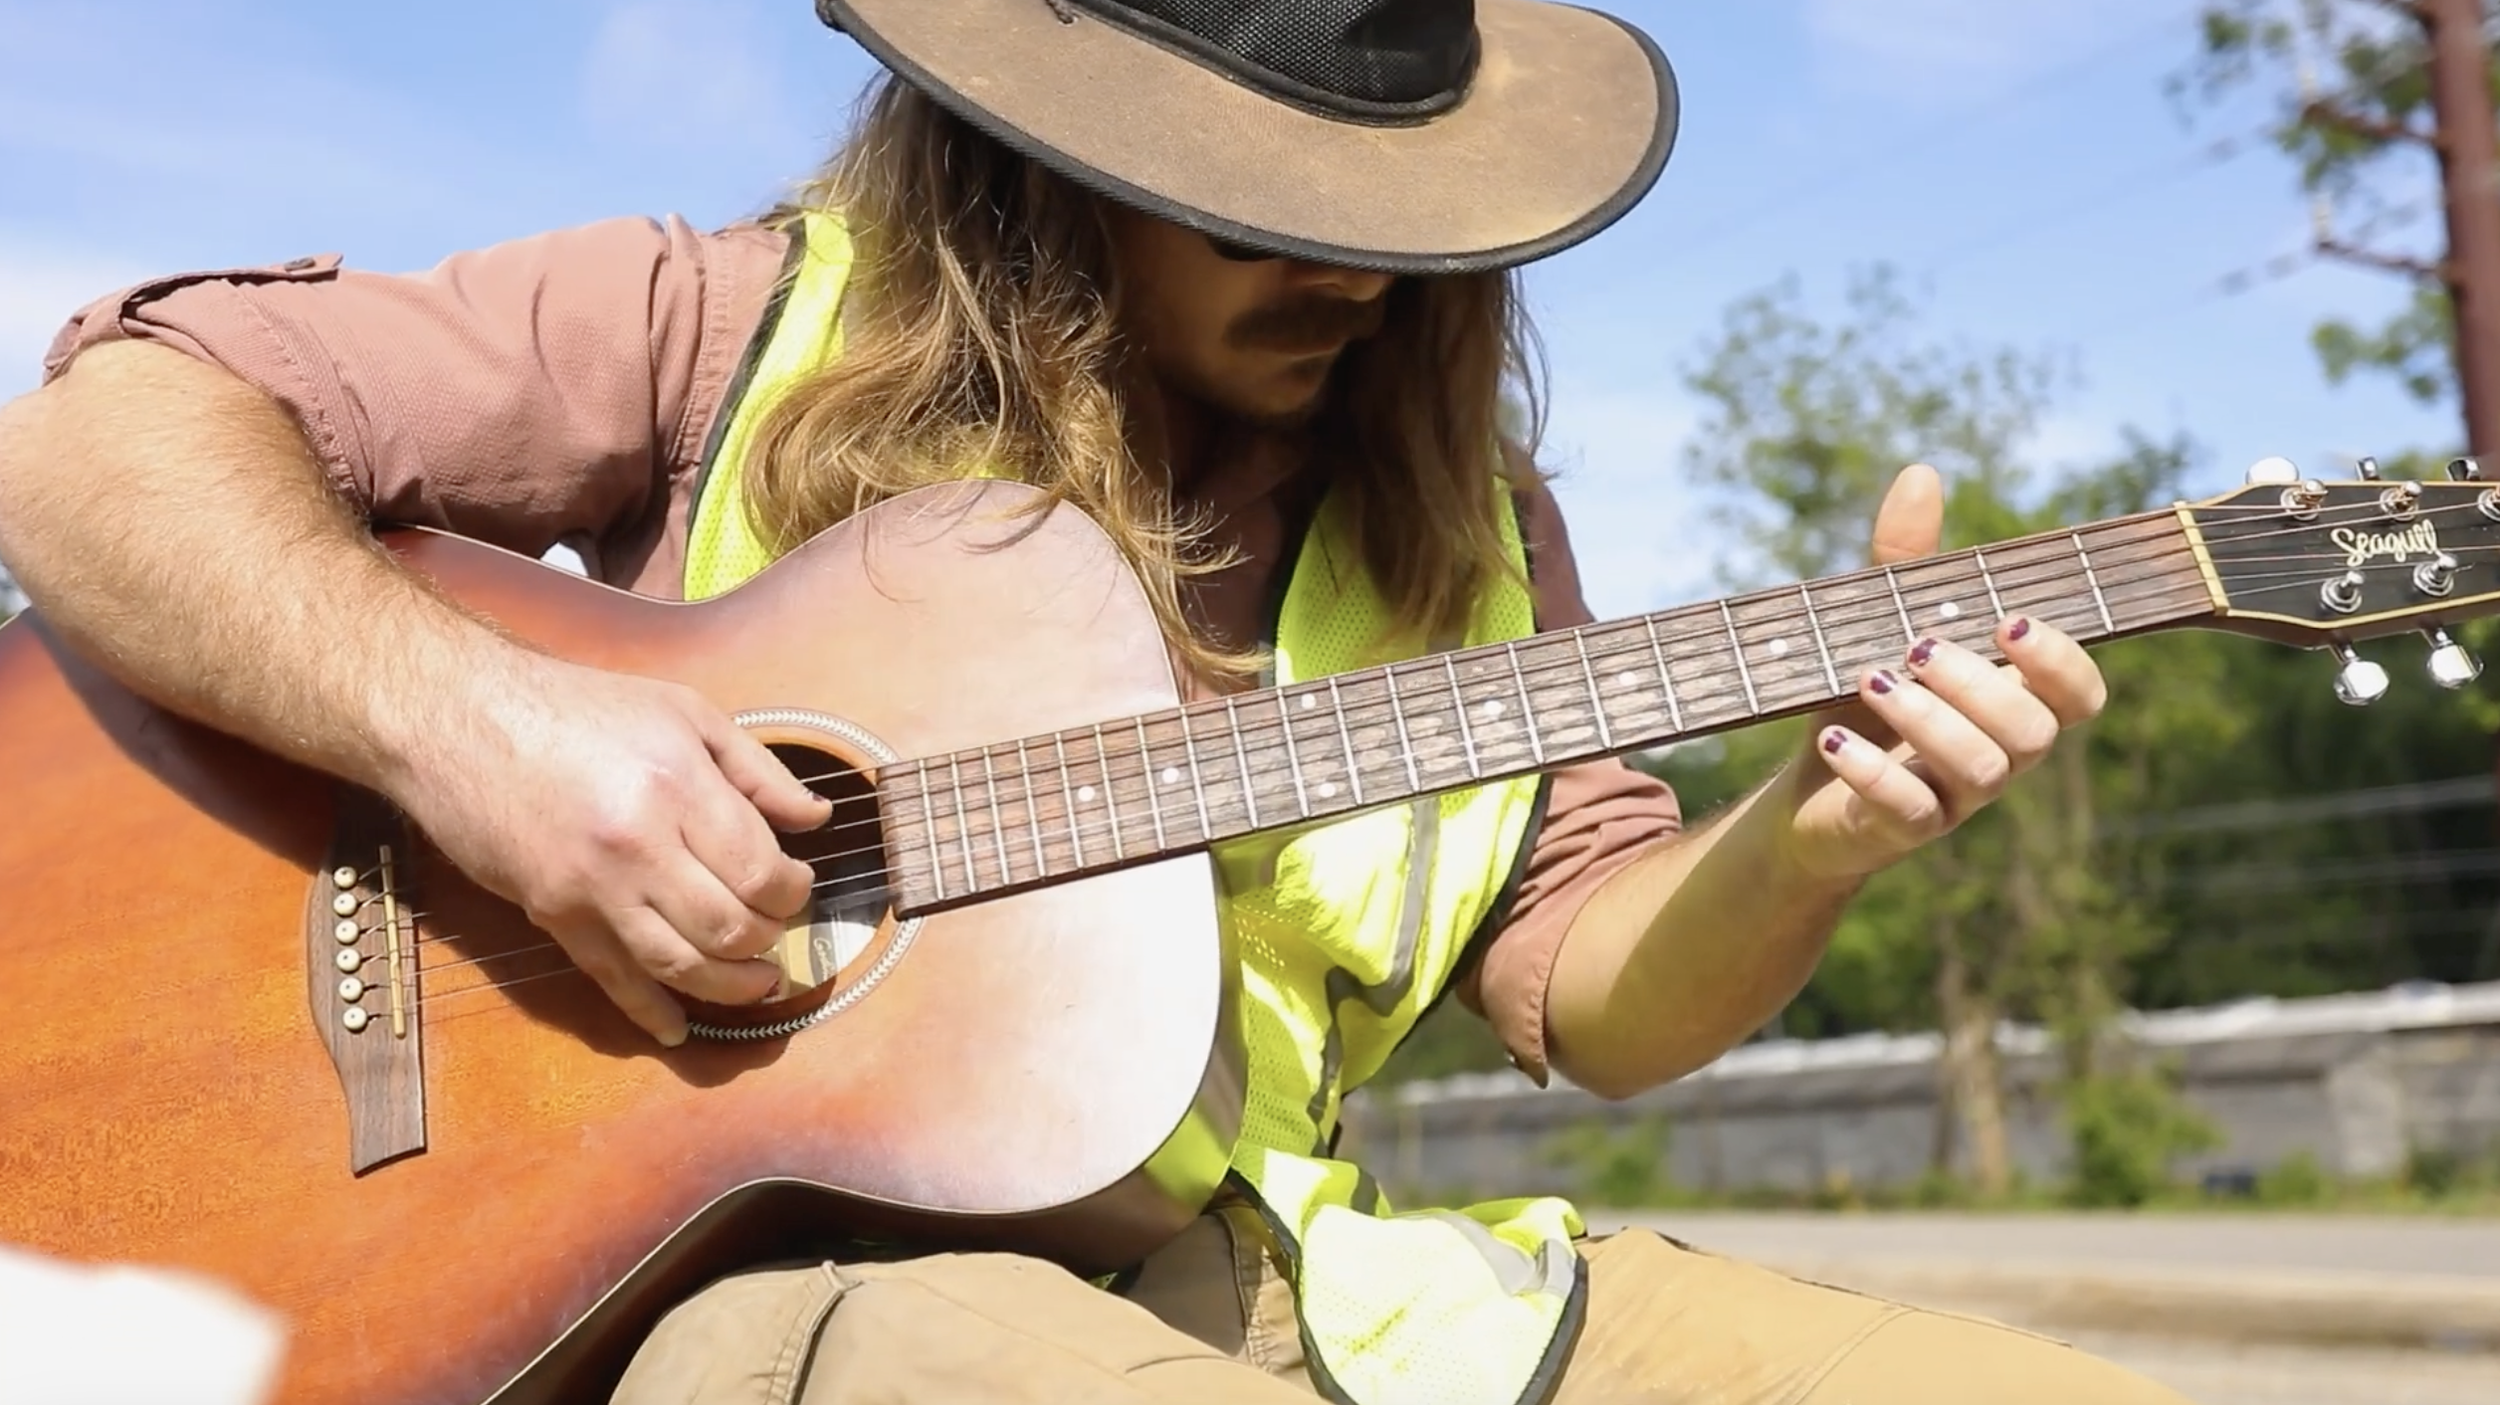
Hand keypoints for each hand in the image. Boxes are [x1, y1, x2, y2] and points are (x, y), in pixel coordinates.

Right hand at [389, 649, 833, 1045]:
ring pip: (679, 966)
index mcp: (678, 788)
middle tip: (777, 930)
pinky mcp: (553, 917)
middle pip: (728, 927)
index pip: (760, 872)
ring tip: (758, 984)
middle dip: (768, 940)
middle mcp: (639, 846)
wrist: (461, 720)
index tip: (796, 885)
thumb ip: (757, 769)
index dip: (793, 891)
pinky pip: (611, 980)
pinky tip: (679, 1027)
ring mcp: (592, 889)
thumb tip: (815, 818)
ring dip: (730, 987)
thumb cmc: (577, 707)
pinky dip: (650, 1012)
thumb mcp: (683, 711)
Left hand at [1781, 464, 2108, 881]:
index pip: (2080, 695)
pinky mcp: (1901, 832)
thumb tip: (1920, 473)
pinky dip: (1872, 774)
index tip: (2007, 622)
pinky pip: (1908, 813)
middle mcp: (2000, 755)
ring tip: (1871, 680)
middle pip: (2034, 733)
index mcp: (2012, 702)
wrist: (1807, 784)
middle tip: (1917, 648)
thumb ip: (1905, 561)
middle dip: (1982, 685)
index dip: (2061, 662)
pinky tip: (1833, 739)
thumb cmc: (1864, 695)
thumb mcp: (1878, 622)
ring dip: (1929, 724)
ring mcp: (1955, 799)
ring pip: (1982, 772)